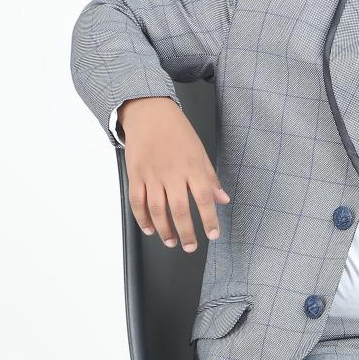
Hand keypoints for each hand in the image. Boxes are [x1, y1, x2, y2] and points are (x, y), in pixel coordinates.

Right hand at [119, 98, 230, 251]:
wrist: (149, 112)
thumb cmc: (178, 132)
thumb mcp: (200, 152)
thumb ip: (210, 178)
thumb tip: (223, 200)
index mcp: (192, 167)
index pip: (204, 199)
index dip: (209, 219)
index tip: (213, 235)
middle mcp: (171, 173)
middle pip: (179, 210)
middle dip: (186, 232)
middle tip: (190, 247)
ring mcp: (151, 174)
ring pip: (157, 210)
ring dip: (165, 230)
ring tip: (172, 242)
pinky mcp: (135, 174)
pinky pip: (137, 202)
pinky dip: (143, 218)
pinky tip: (150, 229)